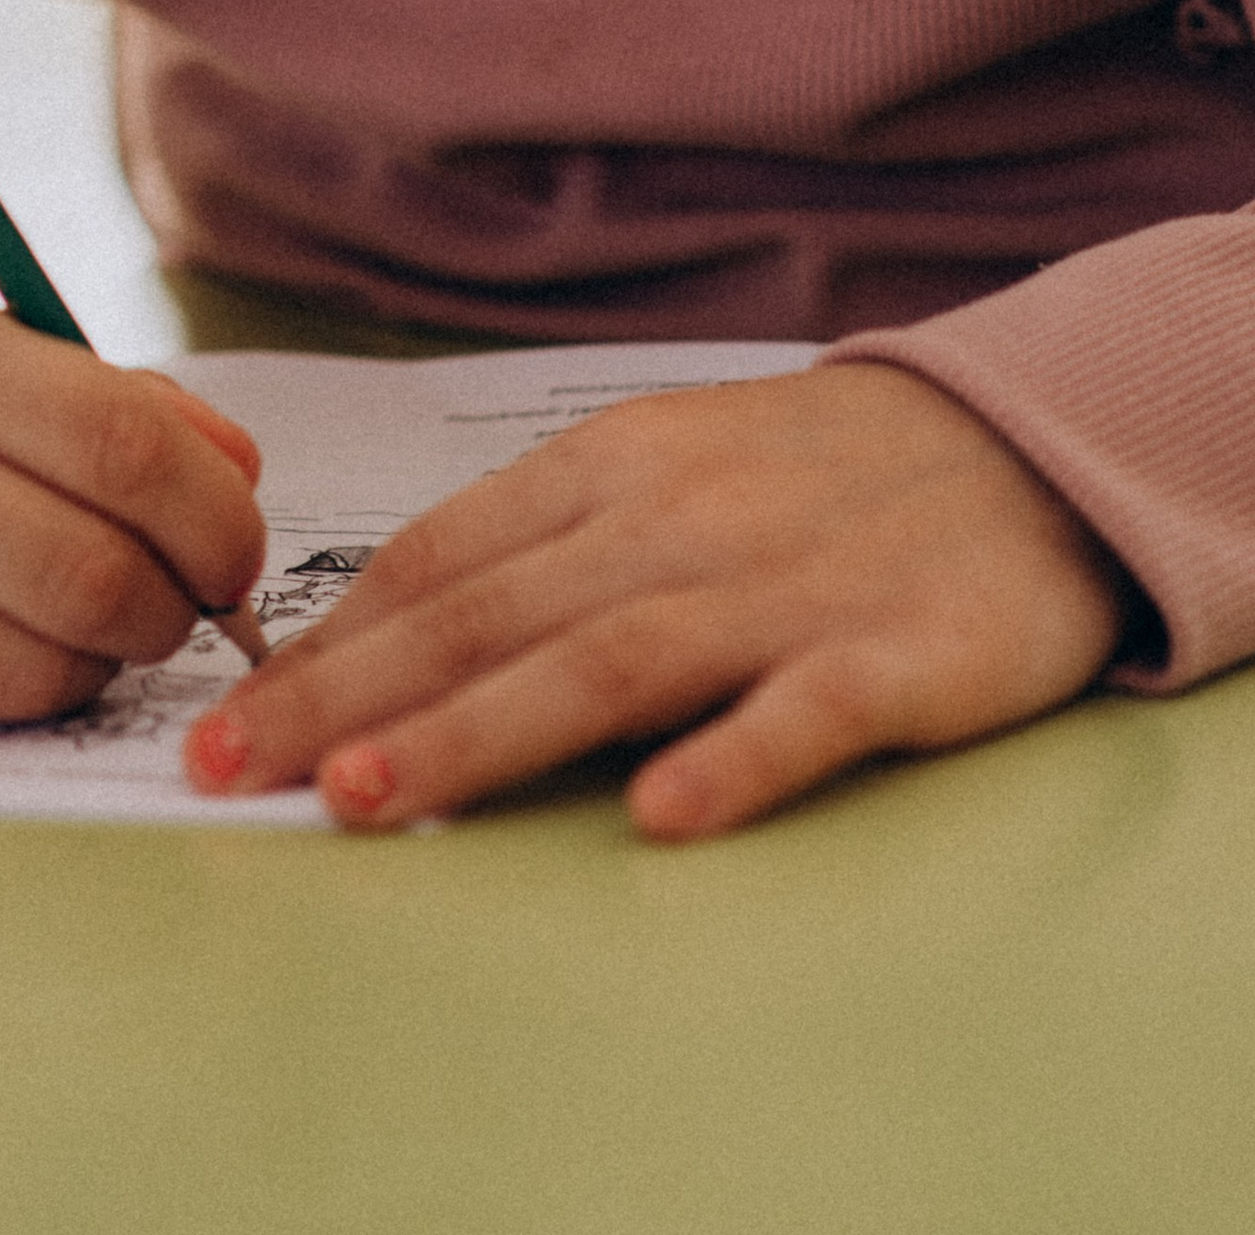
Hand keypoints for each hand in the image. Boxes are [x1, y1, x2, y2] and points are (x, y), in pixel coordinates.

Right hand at [0, 295, 266, 738]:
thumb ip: (111, 405)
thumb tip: (240, 479)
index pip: (128, 447)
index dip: (215, 519)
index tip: (232, 552)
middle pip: (100, 577)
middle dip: (170, 611)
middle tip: (169, 606)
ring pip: (40, 673)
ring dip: (94, 666)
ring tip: (74, 628)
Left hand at [183, 363, 1127, 839]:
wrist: (1031, 440)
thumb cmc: (816, 476)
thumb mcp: (665, 471)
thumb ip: (538, 544)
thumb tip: (373, 632)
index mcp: (618, 467)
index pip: (443, 557)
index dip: (327, 640)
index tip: (223, 716)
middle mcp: (684, 518)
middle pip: (495, 614)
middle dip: (349, 697)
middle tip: (232, 769)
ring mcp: (791, 586)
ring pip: (612, 660)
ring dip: (482, 730)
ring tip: (370, 792)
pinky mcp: (904, 652)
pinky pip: (809, 709)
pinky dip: (734, 755)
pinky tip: (664, 814)